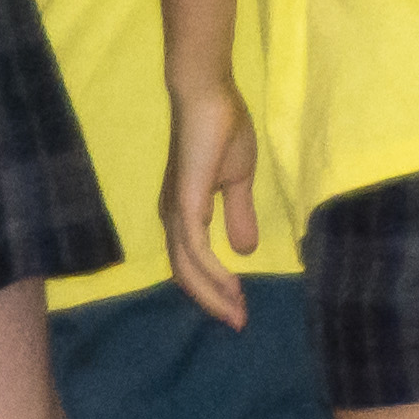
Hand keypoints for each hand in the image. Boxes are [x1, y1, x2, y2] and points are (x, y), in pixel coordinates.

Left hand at [160, 80, 261, 329]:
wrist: (209, 95)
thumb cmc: (222, 129)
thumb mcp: (239, 179)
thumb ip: (240, 214)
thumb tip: (246, 250)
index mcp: (183, 212)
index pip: (192, 263)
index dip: (212, 288)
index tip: (239, 308)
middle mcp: (173, 217)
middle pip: (185, 274)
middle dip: (212, 302)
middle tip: (239, 323)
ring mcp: (176, 211)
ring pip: (187, 269)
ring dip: (212, 295)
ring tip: (238, 313)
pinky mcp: (185, 203)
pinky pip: (195, 249)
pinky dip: (212, 273)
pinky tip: (232, 285)